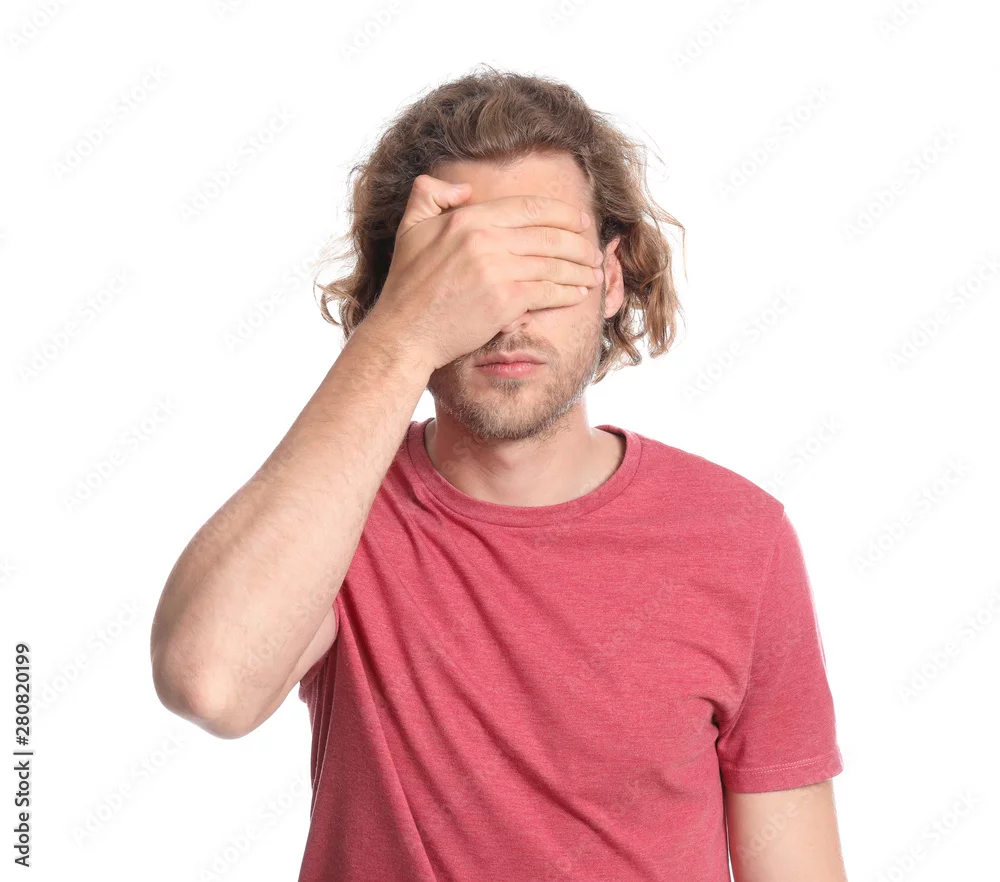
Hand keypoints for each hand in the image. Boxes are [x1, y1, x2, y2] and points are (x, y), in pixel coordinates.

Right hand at [366, 173, 603, 371]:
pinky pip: (547, 291)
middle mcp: (486, 240)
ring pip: (552, 264)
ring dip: (579, 269)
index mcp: (468, 219)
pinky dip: (568, 292)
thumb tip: (465, 188)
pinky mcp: (506, 301)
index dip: (561, 213)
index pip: (528, 208)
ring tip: (594, 272)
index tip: (578, 221)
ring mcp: (498, 270)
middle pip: (548, 235)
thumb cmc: (408, 285)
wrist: (406, 331)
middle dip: (578, 243)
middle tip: (594, 250)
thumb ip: (430, 195)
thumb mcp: (409, 227)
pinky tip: (579, 292)